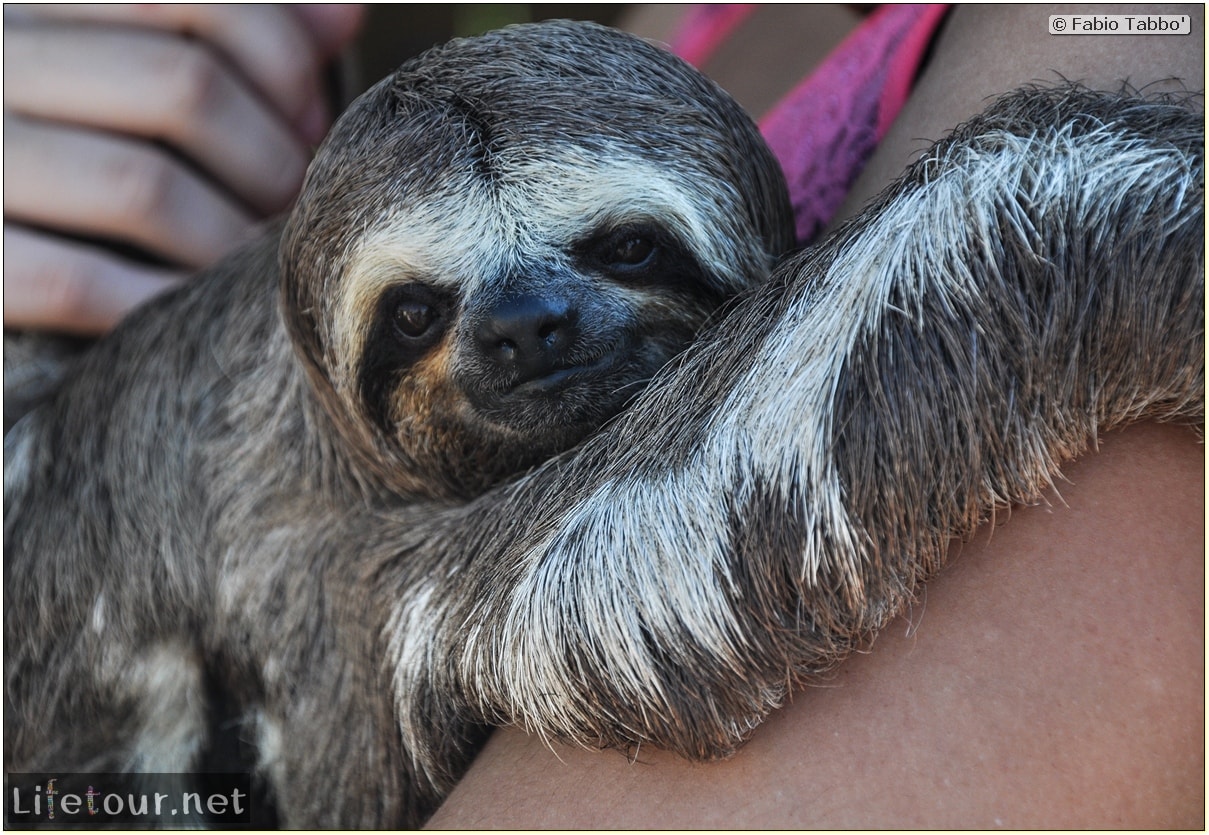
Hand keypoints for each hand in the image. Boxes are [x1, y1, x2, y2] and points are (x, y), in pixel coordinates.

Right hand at [3, 4, 362, 333]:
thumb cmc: (98, 157)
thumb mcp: (156, 78)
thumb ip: (244, 37)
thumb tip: (345, 12)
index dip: (282, 60)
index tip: (308, 120)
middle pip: (182, 87)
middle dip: (270, 161)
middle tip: (288, 207)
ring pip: (142, 186)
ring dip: (227, 240)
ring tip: (245, 259)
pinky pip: (77, 282)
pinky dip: (161, 301)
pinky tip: (192, 305)